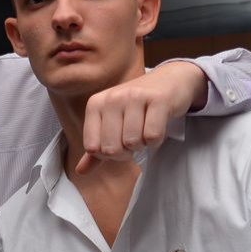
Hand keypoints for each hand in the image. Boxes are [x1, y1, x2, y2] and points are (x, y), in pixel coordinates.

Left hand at [77, 61, 206, 173]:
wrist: (170, 80)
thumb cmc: (137, 107)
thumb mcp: (112, 123)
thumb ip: (97, 149)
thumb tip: (80, 171)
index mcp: (95, 104)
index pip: (93, 148)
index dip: (107, 154)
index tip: (118, 143)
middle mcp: (112, 98)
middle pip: (112, 149)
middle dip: (126, 152)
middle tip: (134, 139)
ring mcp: (135, 96)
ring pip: (133, 143)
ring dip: (142, 144)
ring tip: (145, 130)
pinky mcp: (158, 99)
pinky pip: (153, 136)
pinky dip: (157, 139)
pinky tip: (158, 126)